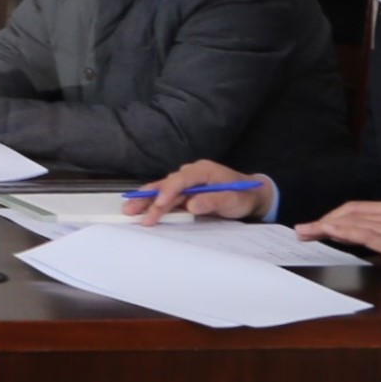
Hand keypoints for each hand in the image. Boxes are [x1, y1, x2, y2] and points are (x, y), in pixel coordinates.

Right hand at [122, 159, 271, 223]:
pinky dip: (153, 204)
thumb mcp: (233, 199)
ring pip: (162, 191)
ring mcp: (185, 183)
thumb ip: (213, 201)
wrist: (251, 197)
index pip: (181, 179)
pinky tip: (140, 209)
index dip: (168, 191)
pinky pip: (166, 198)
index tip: (160, 203)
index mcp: (202, 171)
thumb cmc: (243, 196)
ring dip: (146, 202)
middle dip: (149, 198)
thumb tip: (192, 205)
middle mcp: (190, 174)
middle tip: (133, 209)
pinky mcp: (183, 193)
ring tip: (130, 210)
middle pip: (166, 184)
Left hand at [303, 202, 380, 292]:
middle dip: (323, 221)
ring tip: (306, 232)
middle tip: (302, 230)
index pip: (355, 208)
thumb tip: (341, 233)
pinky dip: (341, 231)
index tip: (314, 224)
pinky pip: (363, 234)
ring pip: (352, 221)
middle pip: (350, 212)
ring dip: (325, 227)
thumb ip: (372, 232)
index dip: (332, 215)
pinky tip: (327, 232)